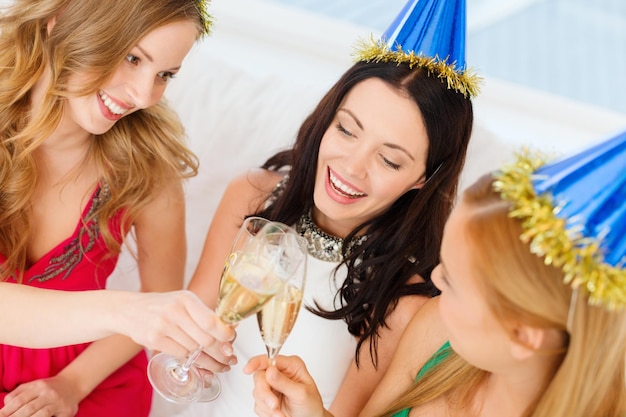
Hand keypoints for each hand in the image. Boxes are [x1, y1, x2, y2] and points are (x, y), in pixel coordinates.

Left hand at [0, 376, 78, 416]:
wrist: (74, 383)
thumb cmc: (48, 388)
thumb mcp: (33, 385)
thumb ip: (18, 394)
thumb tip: (5, 407)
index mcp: (38, 386)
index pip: (20, 399)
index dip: (8, 410)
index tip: (0, 416)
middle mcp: (49, 393)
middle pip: (29, 408)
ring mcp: (58, 403)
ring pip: (41, 414)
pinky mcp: (67, 412)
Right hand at [120, 290, 236, 372]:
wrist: (130, 310)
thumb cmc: (164, 306)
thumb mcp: (184, 302)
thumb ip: (204, 315)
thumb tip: (230, 332)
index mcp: (186, 299)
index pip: (210, 321)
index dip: (224, 335)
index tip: (232, 342)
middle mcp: (174, 311)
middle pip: (205, 339)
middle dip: (220, 353)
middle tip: (230, 359)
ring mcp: (162, 326)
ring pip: (194, 350)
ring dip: (210, 361)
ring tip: (220, 366)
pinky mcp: (153, 340)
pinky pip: (181, 355)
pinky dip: (193, 361)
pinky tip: (201, 363)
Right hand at [244, 355, 326, 416]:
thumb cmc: (311, 404)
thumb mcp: (301, 393)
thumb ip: (284, 382)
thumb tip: (269, 371)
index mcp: (290, 366)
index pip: (269, 359)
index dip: (256, 362)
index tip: (248, 369)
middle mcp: (279, 373)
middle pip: (260, 376)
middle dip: (265, 394)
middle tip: (274, 405)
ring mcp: (271, 386)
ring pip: (257, 391)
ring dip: (267, 406)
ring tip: (280, 413)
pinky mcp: (266, 398)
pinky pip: (258, 404)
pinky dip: (267, 412)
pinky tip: (278, 414)